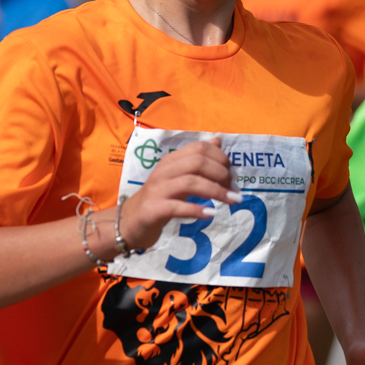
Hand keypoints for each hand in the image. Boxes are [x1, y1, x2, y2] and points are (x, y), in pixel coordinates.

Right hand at [118, 138, 237, 252]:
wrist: (130, 222)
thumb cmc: (159, 199)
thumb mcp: (178, 177)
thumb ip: (196, 160)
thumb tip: (217, 142)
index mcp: (171, 160)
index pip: (199, 148)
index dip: (220, 158)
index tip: (232, 174)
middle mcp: (163, 171)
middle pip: (197, 162)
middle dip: (221, 174)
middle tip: (234, 189)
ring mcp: (157, 190)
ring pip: (190, 182)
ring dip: (216, 191)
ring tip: (232, 200)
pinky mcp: (153, 209)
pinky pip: (177, 207)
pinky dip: (197, 209)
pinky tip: (211, 214)